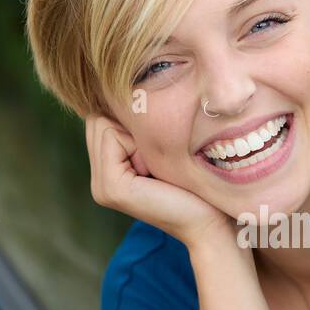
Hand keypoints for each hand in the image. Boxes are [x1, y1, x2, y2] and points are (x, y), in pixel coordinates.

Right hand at [85, 113, 233, 248]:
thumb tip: (123, 88)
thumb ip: (137, 130)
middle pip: (97, 119)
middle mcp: (99, 182)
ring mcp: (101, 187)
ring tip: (157, 167)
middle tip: (157, 161)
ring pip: (102, 124)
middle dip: (130, 128)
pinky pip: (112, 136)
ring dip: (136, 136)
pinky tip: (155, 171)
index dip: (130, 123)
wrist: (212, 222)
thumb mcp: (162, 150)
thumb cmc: (196, 184)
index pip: (100, 119)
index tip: (159, 152)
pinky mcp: (111, 188)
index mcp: (108, 174)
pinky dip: (137, 145)